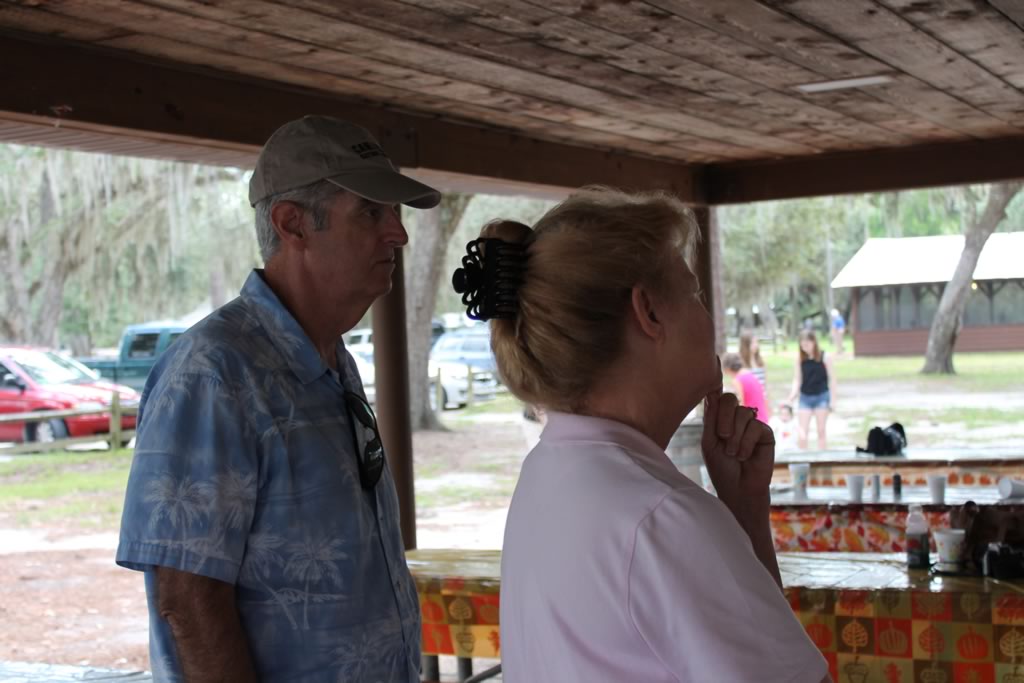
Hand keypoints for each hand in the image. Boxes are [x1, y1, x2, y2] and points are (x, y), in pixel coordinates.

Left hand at [701, 390, 775, 509]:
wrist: (738, 489)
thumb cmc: (721, 468)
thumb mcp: (709, 442)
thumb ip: (711, 419)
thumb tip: (712, 394)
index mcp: (720, 419)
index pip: (717, 398)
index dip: (714, 394)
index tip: (711, 395)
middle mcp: (736, 419)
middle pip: (730, 399)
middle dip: (724, 417)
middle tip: (722, 436)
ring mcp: (751, 425)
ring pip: (743, 413)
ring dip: (735, 435)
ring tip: (732, 453)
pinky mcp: (765, 434)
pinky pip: (756, 426)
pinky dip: (746, 442)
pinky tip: (744, 456)